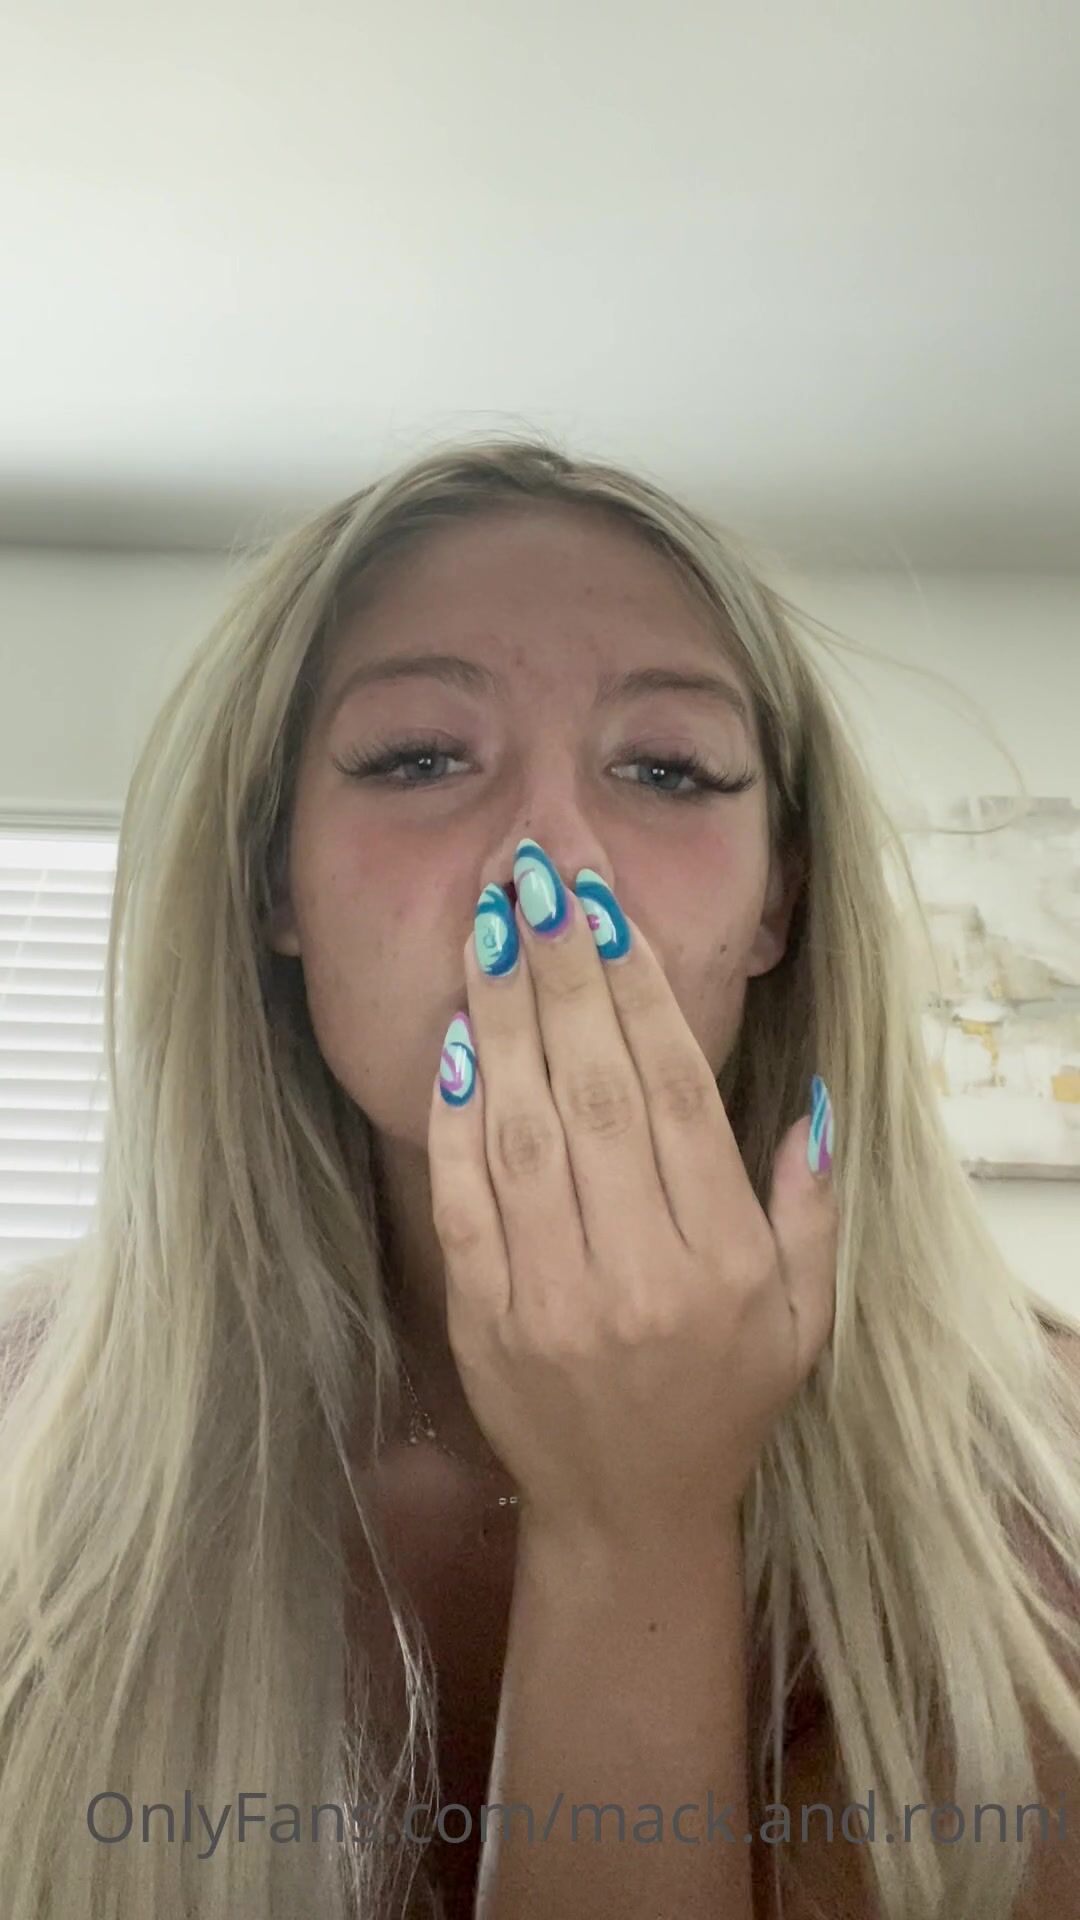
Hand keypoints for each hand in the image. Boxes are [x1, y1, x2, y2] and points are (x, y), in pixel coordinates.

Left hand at [428, 843, 837, 1544]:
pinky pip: (463, 1197)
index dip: (635, 988)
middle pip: (595, 1089)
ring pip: (523, 1129)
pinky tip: (454, 1040)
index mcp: (724, 1257)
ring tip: (488, 927)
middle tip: (534, 875)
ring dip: (502, 1019)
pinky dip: (456, 1116)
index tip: (601, 905)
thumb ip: (813, 1205)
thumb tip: (816, 1100)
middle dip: (560, 971)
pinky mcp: (484, 1318)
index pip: (674, 1092)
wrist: (629, 1512)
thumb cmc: (723, 1399)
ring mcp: (553, 1295)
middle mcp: (641, 1269)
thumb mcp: (804, 1314)